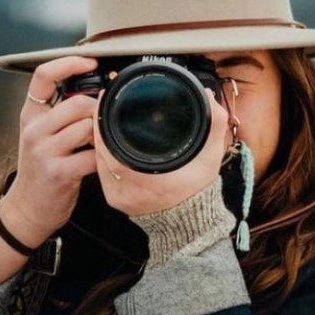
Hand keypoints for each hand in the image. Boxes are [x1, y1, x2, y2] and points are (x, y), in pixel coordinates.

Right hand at [0, 55, 100, 246]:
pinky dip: (104, 158)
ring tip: (101, 143)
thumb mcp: (42, 136)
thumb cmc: (42, 169)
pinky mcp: (58, 173)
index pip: (43, 76)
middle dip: (98, 109)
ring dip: (102, 135)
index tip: (91, 61)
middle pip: (77, 103)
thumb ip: (61, 114)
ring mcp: (44, 151)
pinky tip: (104, 161)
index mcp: (30, 115)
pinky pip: (92, 156)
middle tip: (103, 121)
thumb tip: (96, 92)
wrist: (26, 209)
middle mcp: (34, 130)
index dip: (69, 63)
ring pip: (87, 128)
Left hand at [93, 86, 234, 216]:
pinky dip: (103, 153)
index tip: (107, 101)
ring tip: (104, 116)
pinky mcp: (114, 198)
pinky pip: (102, 170)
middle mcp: (130, 190)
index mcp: (152, 181)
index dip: (105, 124)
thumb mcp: (211, 155)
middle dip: (102, 125)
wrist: (189, 220)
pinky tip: (107, 139)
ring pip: (100, 160)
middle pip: (103, 151)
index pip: (113, 149)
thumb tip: (206, 95)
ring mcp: (119, 196)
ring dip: (101, 138)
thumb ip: (214, 124)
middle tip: (104, 103)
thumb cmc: (198, 189)